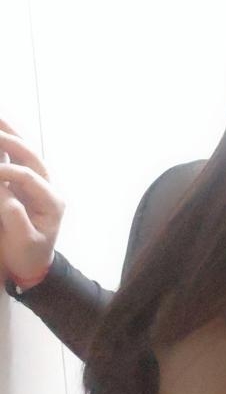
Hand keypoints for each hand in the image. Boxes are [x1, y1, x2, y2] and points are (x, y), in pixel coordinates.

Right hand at [0, 119, 65, 287]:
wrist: (33, 263)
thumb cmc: (28, 254)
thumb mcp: (23, 241)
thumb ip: (14, 216)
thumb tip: (2, 191)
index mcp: (53, 202)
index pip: (31, 178)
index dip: (8, 171)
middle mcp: (48, 187)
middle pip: (31, 158)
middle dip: (10, 142)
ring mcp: (38, 183)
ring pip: (24, 153)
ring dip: (9, 134)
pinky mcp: (25, 183)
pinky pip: (14, 159)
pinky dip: (5, 145)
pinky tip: (0, 130)